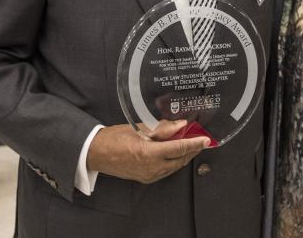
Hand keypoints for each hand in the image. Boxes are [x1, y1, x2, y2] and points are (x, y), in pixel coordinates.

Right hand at [86, 120, 208, 183]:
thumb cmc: (113, 139)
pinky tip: (176, 153)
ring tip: (190, 144)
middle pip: (180, 159)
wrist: (96, 154)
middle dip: (192, 150)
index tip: (206, 140)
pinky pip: (166, 170)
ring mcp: (149, 175)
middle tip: (200, 140)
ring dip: (184, 156)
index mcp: (149, 153)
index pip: (179, 148)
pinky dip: (174, 161)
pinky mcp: (146, 178)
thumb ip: (162, 128)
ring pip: (174, 166)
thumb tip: (180, 125)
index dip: (194, 143)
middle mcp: (151, 168)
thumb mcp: (139, 128)